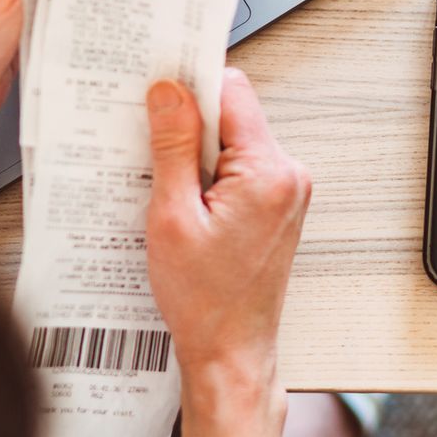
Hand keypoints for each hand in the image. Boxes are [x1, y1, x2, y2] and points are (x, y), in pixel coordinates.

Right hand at [145, 70, 310, 394]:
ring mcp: (287, 190)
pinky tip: (183, 202)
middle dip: (189, 125)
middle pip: (233, 114)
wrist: (231, 350)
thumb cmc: (205, 300)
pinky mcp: (278, 204)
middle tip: (149, 148)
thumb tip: (169, 92)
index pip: (231, 91)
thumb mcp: (173, 217)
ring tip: (167, 189)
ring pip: (234, 140)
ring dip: (197, 153)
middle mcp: (288, 175)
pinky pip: (240, 167)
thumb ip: (173, 148)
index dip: (190, 85)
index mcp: (268, 172)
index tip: (157, 88)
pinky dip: (209, 174)